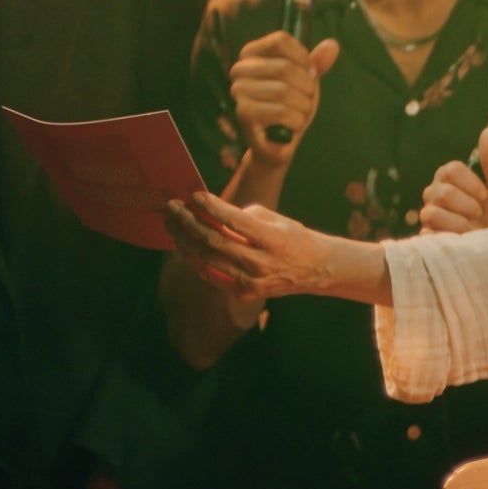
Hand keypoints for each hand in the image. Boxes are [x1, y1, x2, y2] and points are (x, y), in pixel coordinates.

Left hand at [164, 192, 335, 300]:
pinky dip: (196, 261)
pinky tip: (186, 247)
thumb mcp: (276, 219)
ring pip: (207, 260)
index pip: (234, 220)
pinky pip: (211, 276)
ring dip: (185, 241)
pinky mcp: (244, 293)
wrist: (315, 269)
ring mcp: (251, 281)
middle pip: (214, 240)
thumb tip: (213, 213)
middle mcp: (260, 262)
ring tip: (172, 225)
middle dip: (188, 221)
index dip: (211, 207)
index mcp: (272, 239)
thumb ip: (245, 216)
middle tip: (173, 208)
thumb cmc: (293, 238)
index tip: (194, 195)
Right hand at [229, 32, 340, 166]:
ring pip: (285, 91)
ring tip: (298, 113)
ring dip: (303, 106)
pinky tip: (292, 125)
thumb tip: (333, 45)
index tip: (308, 73)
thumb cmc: (290, 105)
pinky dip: (296, 120)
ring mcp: (239, 91)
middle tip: (305, 99)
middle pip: (284, 67)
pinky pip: (281, 112)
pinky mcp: (244, 114)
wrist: (277, 142)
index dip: (303, 58)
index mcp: (252, 53)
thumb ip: (317, 62)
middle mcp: (240, 69)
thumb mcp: (305, 80)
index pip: (280, 40)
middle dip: (306, 87)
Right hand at [421, 129, 487, 232]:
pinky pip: (428, 233)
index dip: (470, 183)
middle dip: (467, 205)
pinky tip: (461, 238)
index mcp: (450, 178)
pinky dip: (449, 236)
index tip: (484, 194)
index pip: (450, 170)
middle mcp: (435, 194)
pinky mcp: (427, 238)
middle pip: (442, 192)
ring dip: (460, 222)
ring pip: (433, 212)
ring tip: (471, 228)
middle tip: (479, 213)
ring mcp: (429, 216)